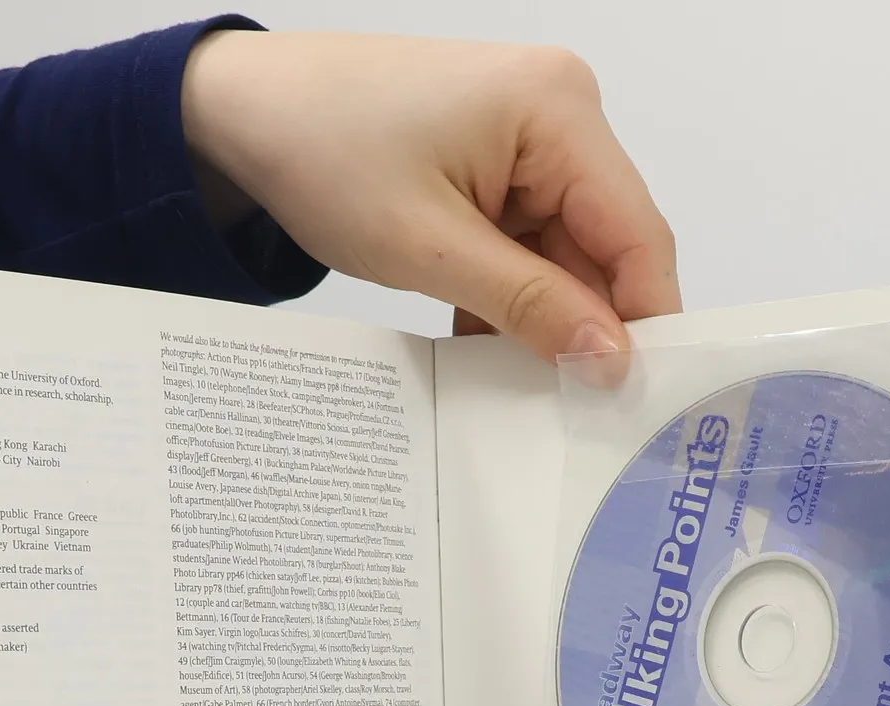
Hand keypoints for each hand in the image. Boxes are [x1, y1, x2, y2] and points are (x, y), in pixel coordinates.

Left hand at [182, 32, 679, 368]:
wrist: (245, 110)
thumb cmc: (323, 151)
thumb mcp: (430, 248)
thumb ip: (530, 304)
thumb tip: (608, 358)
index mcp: (558, 110)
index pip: (636, 233)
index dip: (643, 321)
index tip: (635, 398)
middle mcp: (559, 112)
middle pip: (605, 246)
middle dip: (586, 326)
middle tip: (572, 411)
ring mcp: (529, 138)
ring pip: (565, 255)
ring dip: (540, 318)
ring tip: (514, 381)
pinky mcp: (497, 164)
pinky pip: (528, 245)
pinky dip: (511, 296)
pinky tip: (484, 340)